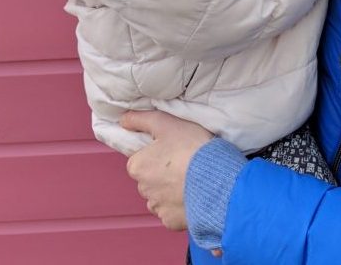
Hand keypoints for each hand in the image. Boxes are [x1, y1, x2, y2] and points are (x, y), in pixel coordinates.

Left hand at [120, 110, 213, 230]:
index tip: (173, 149)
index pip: (140, 159)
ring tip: (192, 178)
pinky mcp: (171, 221)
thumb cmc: (192, 148)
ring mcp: (157, 207)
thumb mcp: (167, 123)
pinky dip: (180, 205)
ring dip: (171, 189)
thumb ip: (142, 120)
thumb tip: (123, 120)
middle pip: (149, 178)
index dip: (157, 153)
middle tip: (184, 161)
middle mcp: (143, 189)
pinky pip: (172, 212)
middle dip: (163, 172)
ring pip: (160, 196)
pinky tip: (194, 193)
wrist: (217, 179)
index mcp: (138, 166)